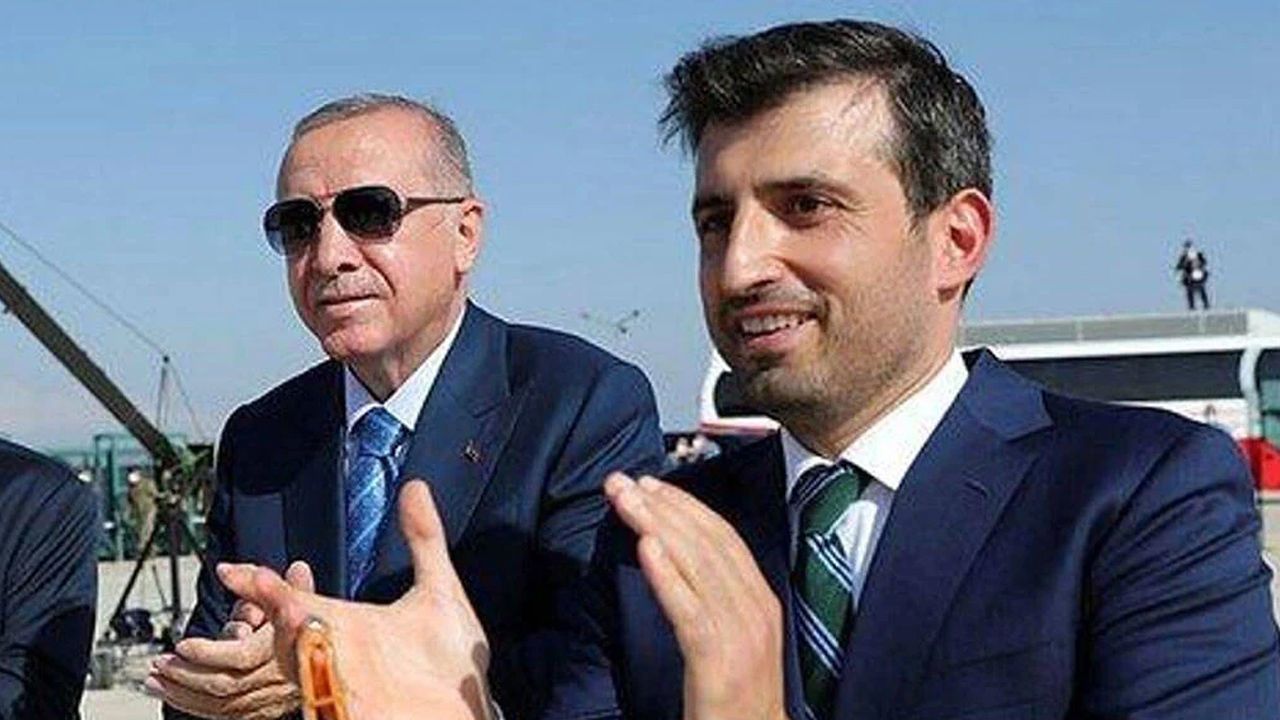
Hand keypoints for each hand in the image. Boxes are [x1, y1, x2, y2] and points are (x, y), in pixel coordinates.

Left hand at [146, 563, 312, 718]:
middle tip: (158, 664)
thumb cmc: (316, 624)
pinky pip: (226, 715)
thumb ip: (260, 582)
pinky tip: (177, 697)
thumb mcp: (292, 596)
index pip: (239, 657)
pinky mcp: (265, 710)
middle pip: (223, 686)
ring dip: (183, 695)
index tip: (183, 644)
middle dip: (185, 676)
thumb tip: (225, 570)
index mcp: (282, 650)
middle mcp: (276, 680)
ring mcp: (270, 700)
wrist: (340, 658)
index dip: (208, 653)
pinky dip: (197, 708)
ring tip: (155, 681)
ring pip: (221, 706)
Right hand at [218, 479, 492, 719]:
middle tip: (257, 582)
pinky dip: (315, 681)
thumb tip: (417, 486)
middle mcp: (336, 655)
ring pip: (296, 665)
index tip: (232, 568)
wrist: (469, 708)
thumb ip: (425, 537)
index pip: (290, 602)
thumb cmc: (451, 661)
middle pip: (283, 634)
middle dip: (269, 609)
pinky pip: (322, 699)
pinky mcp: (355, 711)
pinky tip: (317, 655)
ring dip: (289, 641)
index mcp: (346, 626)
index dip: (261, 586)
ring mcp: (343, 685)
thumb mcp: (438, 590)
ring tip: (290, 611)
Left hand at [605, 472, 787, 719]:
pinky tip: (645, 548)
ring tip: (625, 501)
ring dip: (656, 526)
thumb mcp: (735, 639)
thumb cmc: (736, 699)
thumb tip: (678, 559)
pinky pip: (689, 609)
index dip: (686, 506)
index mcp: (761, 601)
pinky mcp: (717, 661)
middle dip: (663, 506)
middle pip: (707, 543)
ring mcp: (740, 634)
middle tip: (623, 482)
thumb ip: (717, 600)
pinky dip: (667, 574)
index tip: (651, 484)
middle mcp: (755, 610)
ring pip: (696, 566)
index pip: (723, 538)